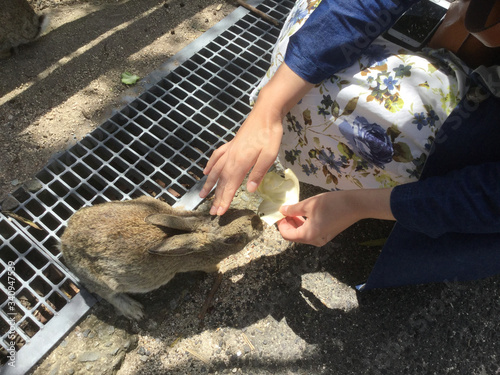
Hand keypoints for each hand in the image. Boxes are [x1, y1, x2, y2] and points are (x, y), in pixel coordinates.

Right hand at [200, 107, 282, 214]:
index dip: (224, 200)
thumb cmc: (270, 134)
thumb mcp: (270, 155)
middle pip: (221, 181)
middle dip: (216, 197)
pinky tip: (205, 171)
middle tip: (212, 212)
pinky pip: (216, 157)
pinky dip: (210, 165)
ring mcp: (229, 150)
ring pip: (215, 170)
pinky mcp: (230, 144)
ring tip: (202, 195)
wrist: (265, 113)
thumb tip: (249, 190)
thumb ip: (258, 172)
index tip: (219, 212)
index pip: (230, 186)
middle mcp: (230, 158)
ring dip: (208, 184)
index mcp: (240, 162)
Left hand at [277, 189, 394, 245]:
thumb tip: (282, 210)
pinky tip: (305, 213)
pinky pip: (312, 232)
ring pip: (303, 234)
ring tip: (294, 210)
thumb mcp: (309, 204)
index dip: (281, 224)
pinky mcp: (328, 234)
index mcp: (308, 235)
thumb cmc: (331, 204)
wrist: (356, 205)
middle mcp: (314, 241)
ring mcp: (322, 239)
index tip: (279, 213)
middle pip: (295, 236)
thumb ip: (293, 209)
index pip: (287, 235)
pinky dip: (305, 224)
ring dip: (296, 224)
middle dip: (288, 224)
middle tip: (285, 210)